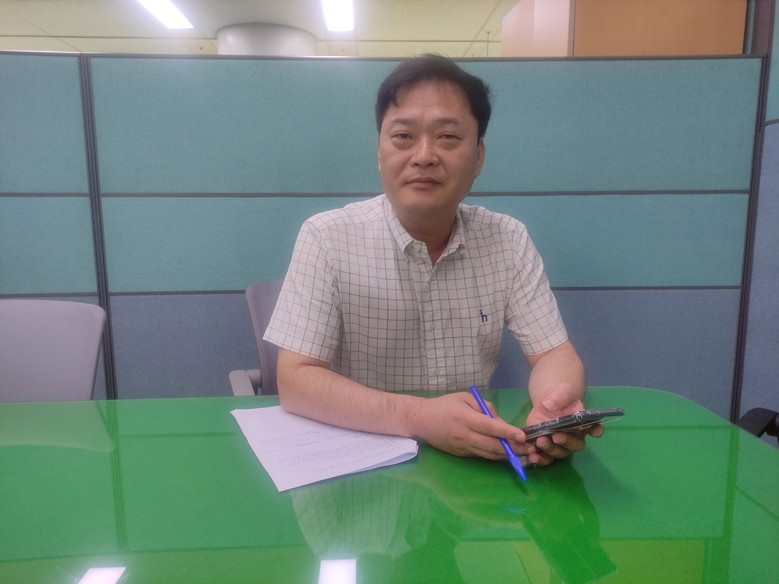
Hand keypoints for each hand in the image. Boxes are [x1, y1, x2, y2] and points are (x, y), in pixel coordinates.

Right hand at [411, 392, 525, 458]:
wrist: (421, 421)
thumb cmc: (444, 405)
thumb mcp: (464, 398)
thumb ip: (484, 407)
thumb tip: (500, 421)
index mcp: (465, 418)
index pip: (490, 427)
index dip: (507, 432)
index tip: (522, 436)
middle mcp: (464, 435)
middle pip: (492, 445)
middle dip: (513, 448)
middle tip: (529, 448)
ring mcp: (462, 447)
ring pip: (489, 454)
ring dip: (506, 455)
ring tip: (522, 453)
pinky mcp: (461, 454)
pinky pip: (481, 455)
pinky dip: (494, 455)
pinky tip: (505, 453)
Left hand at [524, 383, 603, 466]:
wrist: (547, 402)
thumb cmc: (559, 396)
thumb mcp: (561, 392)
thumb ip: (559, 397)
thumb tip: (549, 405)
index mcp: (582, 423)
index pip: (594, 428)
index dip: (596, 431)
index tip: (595, 431)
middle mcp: (573, 436)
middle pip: (574, 445)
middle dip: (565, 442)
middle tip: (555, 436)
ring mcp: (559, 443)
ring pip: (559, 453)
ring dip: (550, 450)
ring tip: (540, 442)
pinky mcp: (545, 445)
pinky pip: (544, 456)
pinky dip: (539, 458)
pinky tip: (532, 456)